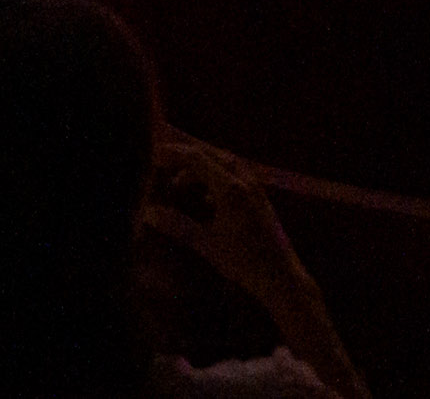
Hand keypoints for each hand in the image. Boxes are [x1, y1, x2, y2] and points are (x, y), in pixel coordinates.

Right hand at [143, 134, 343, 355]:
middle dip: (186, 156)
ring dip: (202, 168)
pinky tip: (205, 198)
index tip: (155, 155)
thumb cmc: (243, 262)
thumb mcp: (206, 244)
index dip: (175, 153)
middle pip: (211, 155)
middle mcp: (244, 180)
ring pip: (224, 164)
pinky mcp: (259, 196)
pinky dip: (216, 178)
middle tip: (164, 162)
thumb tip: (149, 213)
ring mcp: (254, 186)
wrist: (280, 275)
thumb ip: (177, 225)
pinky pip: (234, 175)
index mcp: (230, 189)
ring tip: (179, 183)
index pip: (197, 159)